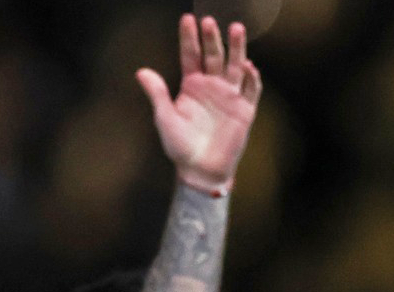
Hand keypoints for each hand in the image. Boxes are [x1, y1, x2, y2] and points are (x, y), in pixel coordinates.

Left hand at [136, 15, 261, 191]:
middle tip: (210, 21)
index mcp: (192, 85)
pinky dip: (252, 78)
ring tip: (236, 29)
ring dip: (237, 49)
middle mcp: (212, 86)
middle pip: (214, 56)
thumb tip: (141, 71)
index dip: (190, 38)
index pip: (191, 55)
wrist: (201, 170)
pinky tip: (249, 66)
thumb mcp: (164, 118)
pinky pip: (251, 90)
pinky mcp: (245, 111)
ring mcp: (229, 97)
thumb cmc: (179, 145)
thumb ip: (157, 94)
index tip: (188, 19)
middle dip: (212, 38)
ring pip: (235, 67)